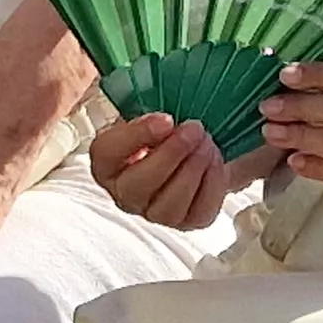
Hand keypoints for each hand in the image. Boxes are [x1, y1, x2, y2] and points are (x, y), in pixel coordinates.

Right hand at [89, 114, 270, 228]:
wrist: (194, 143)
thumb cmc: (167, 125)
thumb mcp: (152, 107)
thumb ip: (148, 100)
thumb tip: (163, 100)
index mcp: (107, 161)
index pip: (107, 154)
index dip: (136, 137)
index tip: (164, 118)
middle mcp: (124, 193)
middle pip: (137, 186)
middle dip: (170, 155)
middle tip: (194, 128)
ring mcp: (154, 213)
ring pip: (167, 208)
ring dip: (192, 171)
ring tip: (207, 143)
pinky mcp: (185, 222)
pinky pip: (197, 213)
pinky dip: (211, 186)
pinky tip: (216, 161)